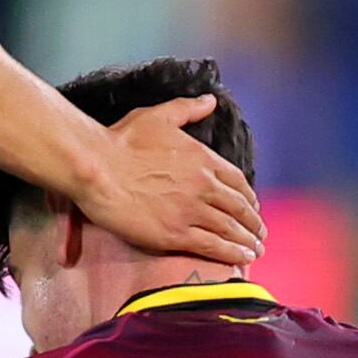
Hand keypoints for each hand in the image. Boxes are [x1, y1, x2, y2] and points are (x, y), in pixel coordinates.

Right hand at [70, 94, 264, 265]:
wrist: (96, 167)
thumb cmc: (121, 141)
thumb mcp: (157, 116)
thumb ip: (187, 109)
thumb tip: (210, 100)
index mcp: (202, 158)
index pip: (237, 181)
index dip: (248, 196)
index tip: (253, 206)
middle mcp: (203, 185)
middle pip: (239, 207)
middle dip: (253, 222)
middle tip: (260, 233)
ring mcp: (191, 210)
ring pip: (230, 228)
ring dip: (247, 241)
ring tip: (255, 250)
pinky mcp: (176, 233)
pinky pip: (213, 245)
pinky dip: (231, 253)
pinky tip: (241, 258)